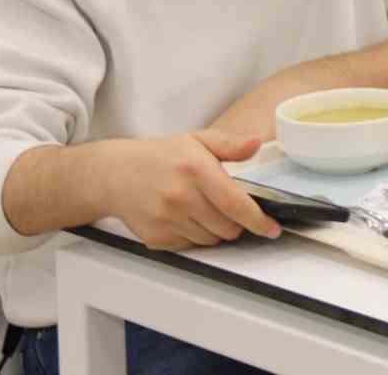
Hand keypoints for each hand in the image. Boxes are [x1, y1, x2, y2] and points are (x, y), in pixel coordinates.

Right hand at [102, 131, 280, 250]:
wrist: (114, 174)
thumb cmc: (161, 156)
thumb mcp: (197, 140)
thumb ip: (230, 144)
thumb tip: (256, 144)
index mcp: (196, 169)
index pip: (235, 204)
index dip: (258, 220)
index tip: (272, 229)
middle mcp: (180, 196)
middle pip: (227, 228)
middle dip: (237, 224)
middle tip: (231, 210)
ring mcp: (166, 219)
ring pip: (211, 240)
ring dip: (217, 231)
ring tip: (205, 210)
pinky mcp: (155, 237)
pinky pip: (190, 246)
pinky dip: (196, 237)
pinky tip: (186, 218)